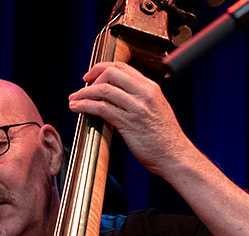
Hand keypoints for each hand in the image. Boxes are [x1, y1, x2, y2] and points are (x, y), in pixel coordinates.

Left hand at [68, 61, 189, 177]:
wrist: (175, 155)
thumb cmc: (165, 139)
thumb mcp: (156, 110)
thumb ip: (140, 100)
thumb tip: (118, 99)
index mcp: (151, 88)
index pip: (123, 67)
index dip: (102, 68)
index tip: (90, 76)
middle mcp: (144, 93)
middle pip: (111, 73)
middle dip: (91, 78)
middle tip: (79, 89)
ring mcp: (136, 108)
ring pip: (104, 90)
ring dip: (84, 94)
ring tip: (73, 100)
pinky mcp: (128, 123)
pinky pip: (102, 108)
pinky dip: (86, 106)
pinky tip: (77, 108)